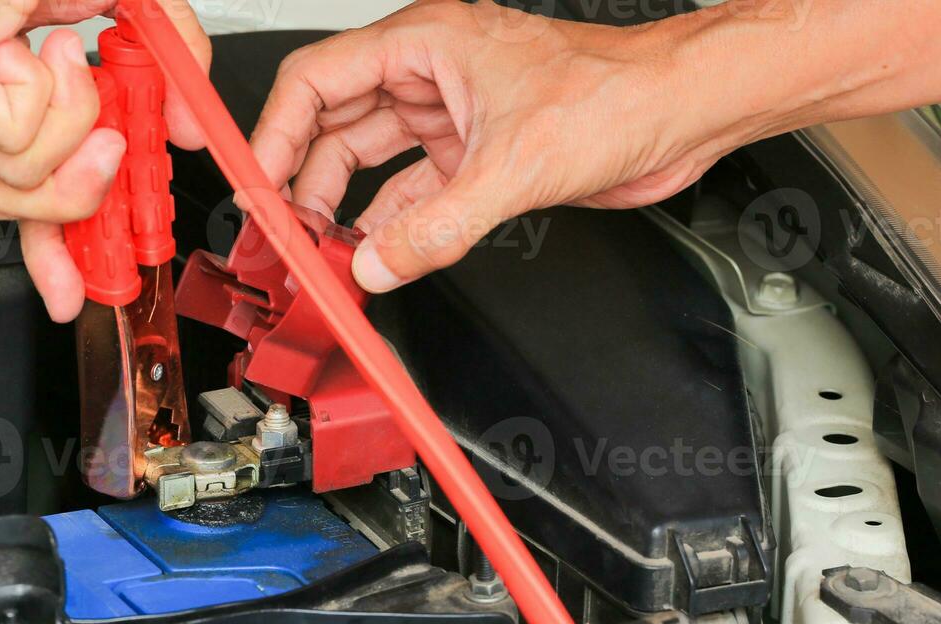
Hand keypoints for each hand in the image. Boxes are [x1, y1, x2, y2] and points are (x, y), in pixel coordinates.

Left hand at [0, 0, 210, 319]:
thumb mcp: (131, 7)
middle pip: (13, 201)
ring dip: (71, 121)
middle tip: (115, 148)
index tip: (76, 292)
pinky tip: (42, 47)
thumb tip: (194, 127)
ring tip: (66, 56)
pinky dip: (50, 95)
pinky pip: (13, 139)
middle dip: (80, 191)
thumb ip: (167, 68)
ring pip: (18, 177)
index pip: (14, 192)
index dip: (51, 250)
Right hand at [249, 0, 722, 292]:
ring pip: (369, 162)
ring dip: (343, 208)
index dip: (276, 132)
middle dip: (303, 179)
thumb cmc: (618, 93)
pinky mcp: (474, 157)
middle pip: (334, 125)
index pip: (317, 81)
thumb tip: (377, 263)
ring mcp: (451, 118)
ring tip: (319, 251)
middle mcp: (431, 76)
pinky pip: (412, 193)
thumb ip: (437, 225)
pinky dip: (389, 226)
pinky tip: (372, 255)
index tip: (257, 183)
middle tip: (282, 233)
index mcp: (427, 43)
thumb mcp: (515, 166)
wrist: (683, 114)